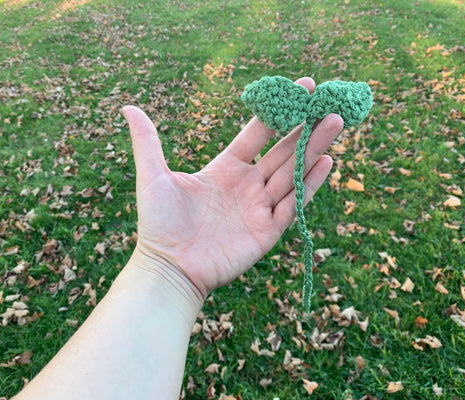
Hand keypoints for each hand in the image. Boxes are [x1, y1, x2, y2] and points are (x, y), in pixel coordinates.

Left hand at [123, 77, 343, 302]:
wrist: (169, 268)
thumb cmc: (158, 225)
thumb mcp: (153, 177)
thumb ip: (148, 142)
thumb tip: (128, 107)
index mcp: (225, 169)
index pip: (257, 135)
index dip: (276, 113)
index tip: (297, 88)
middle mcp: (246, 185)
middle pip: (282, 151)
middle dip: (305, 127)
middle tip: (328, 101)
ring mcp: (259, 208)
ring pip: (293, 172)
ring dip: (315, 148)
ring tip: (336, 121)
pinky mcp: (268, 231)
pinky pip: (294, 204)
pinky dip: (311, 184)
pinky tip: (326, 162)